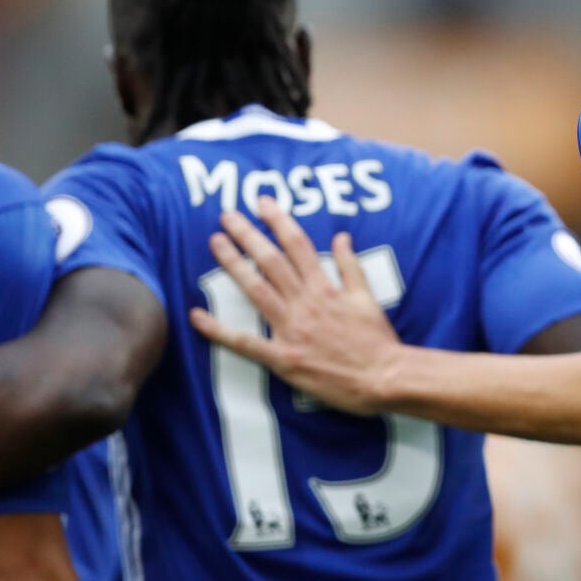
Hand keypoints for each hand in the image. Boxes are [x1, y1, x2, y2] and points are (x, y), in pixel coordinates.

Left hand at [188, 198, 402, 415]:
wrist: (383, 378)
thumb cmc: (377, 340)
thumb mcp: (368, 297)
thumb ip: (350, 266)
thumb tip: (340, 237)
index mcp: (325, 288)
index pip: (297, 245)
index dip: (278, 221)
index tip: (263, 202)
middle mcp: (305, 304)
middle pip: (271, 261)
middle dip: (248, 235)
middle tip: (227, 215)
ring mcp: (292, 330)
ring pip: (257, 290)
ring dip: (233, 265)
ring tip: (215, 243)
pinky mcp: (283, 358)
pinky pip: (246, 343)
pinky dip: (219, 330)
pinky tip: (197, 316)